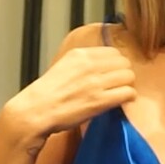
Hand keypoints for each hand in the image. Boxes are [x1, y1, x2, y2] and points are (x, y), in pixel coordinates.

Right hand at [5, 45, 136, 144]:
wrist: (35, 111)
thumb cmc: (47, 94)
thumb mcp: (63, 67)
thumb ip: (83, 63)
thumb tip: (102, 65)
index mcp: (80, 54)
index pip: (113, 52)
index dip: (116, 64)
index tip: (113, 74)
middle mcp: (89, 65)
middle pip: (124, 62)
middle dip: (124, 74)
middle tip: (118, 85)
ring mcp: (95, 82)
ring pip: (129, 76)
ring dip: (127, 85)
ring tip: (120, 94)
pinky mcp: (100, 100)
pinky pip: (128, 93)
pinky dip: (128, 98)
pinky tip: (121, 102)